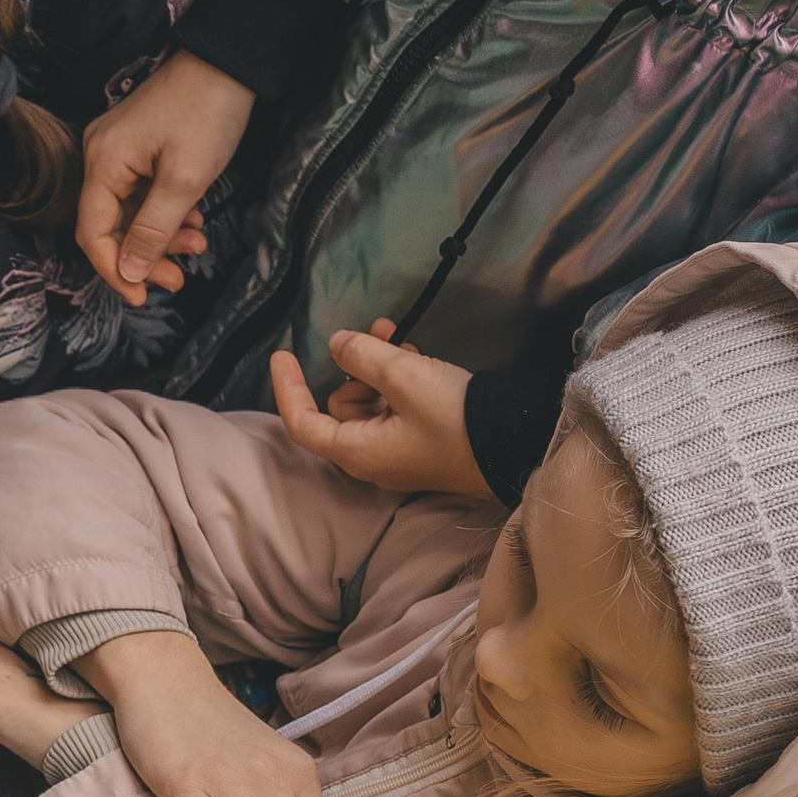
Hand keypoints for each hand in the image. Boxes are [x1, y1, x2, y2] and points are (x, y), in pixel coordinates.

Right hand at [76, 52, 254, 305]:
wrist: (230, 59)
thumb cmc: (208, 111)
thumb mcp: (185, 178)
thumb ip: (154, 228)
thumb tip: (130, 272)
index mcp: (103, 163)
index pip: (92, 233)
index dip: (114, 271)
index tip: (143, 298)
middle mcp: (100, 156)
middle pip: (110, 225)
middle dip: (145, 256)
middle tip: (180, 278)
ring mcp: (118, 150)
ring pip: (130, 211)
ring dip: (161, 235)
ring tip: (199, 243)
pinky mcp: (138, 146)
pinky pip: (142, 192)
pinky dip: (165, 212)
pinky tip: (195, 217)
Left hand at [270, 320, 486, 500]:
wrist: (515, 441)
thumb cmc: (455, 416)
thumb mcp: (404, 376)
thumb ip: (362, 356)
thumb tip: (336, 345)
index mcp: (357, 452)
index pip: (302, 423)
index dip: (287, 387)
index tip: (283, 353)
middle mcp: (371, 460)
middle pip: (341, 407)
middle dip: (358, 369)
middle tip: (381, 336)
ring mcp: (398, 455)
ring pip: (371, 403)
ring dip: (382, 369)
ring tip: (405, 343)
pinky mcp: (421, 445)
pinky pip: (396, 409)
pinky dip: (401, 382)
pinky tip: (417, 356)